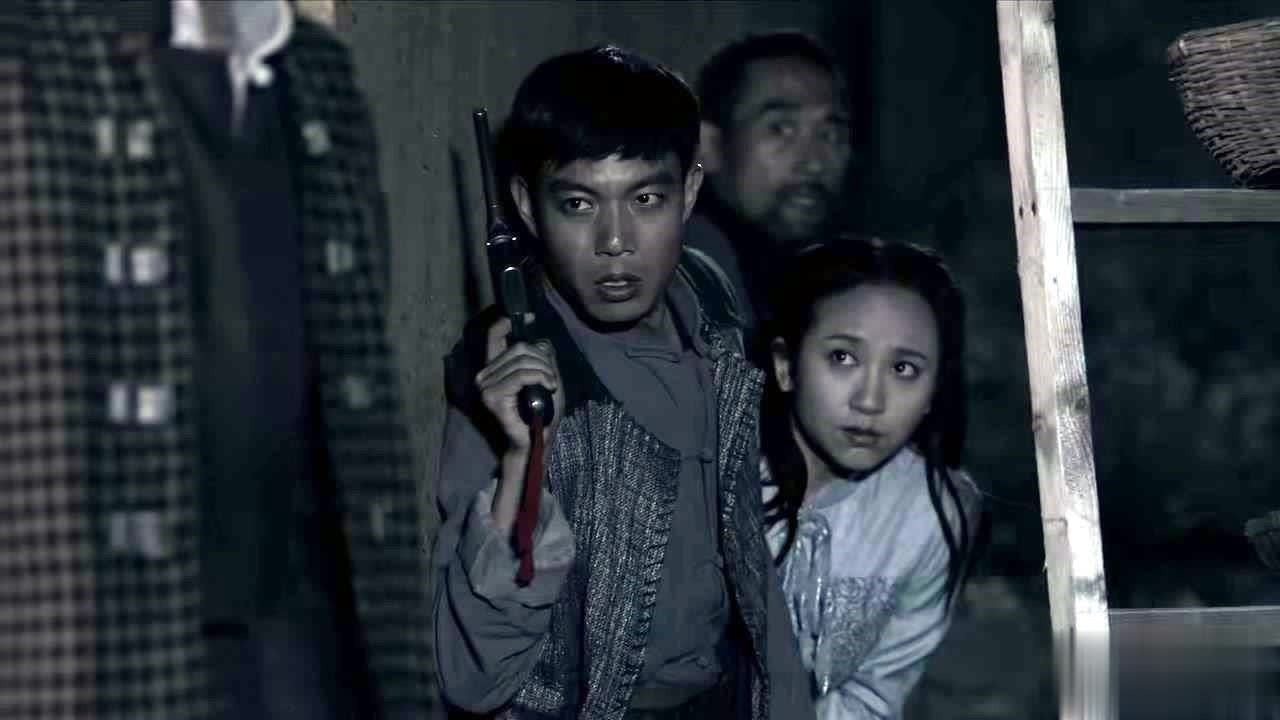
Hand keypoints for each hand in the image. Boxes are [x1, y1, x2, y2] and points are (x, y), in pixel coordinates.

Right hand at [475, 316, 562, 453]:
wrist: (537, 441)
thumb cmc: (542, 412)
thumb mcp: (547, 378)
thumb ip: (543, 358)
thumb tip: (540, 340)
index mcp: (494, 368)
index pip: (494, 336)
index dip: (507, 322)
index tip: (529, 316)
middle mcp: (484, 375)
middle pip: (519, 347)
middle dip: (542, 359)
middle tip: (551, 378)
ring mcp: (486, 386)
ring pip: (523, 360)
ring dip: (545, 370)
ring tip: (550, 385)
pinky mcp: (493, 397)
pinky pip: (523, 375)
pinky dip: (541, 377)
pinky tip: (548, 387)